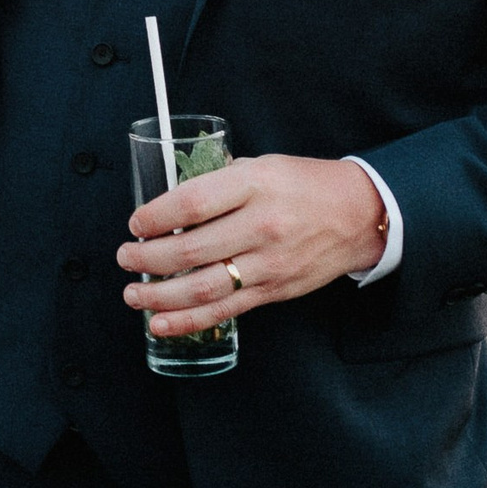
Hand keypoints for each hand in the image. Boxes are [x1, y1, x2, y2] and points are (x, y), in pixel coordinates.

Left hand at [118, 155, 387, 337]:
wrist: (361, 215)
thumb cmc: (308, 185)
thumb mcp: (265, 164)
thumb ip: (221, 180)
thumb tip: (175, 197)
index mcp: (256, 184)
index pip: (194, 202)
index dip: (157, 216)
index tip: (136, 223)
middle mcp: (262, 225)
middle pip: (192, 249)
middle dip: (148, 258)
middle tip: (125, 257)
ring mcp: (269, 263)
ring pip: (204, 287)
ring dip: (160, 296)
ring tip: (133, 295)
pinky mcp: (274, 290)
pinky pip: (225, 310)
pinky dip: (189, 321)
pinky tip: (160, 323)